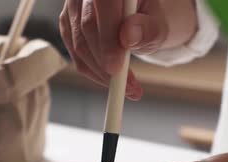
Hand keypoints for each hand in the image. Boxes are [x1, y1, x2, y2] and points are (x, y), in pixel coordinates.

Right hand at [59, 0, 197, 100]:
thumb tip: (128, 36)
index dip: (107, 38)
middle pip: (86, 26)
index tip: (116, 69)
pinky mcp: (68, 23)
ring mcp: (74, 6)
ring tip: (127, 88)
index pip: (104, 5)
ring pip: (78, 43)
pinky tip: (110, 79)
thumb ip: (148, 28)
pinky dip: (92, 71)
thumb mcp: (159, 23)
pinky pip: (75, 52)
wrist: (141, 17)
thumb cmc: (151, 18)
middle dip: (105, 62)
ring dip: (100, 72)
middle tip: (127, 87)